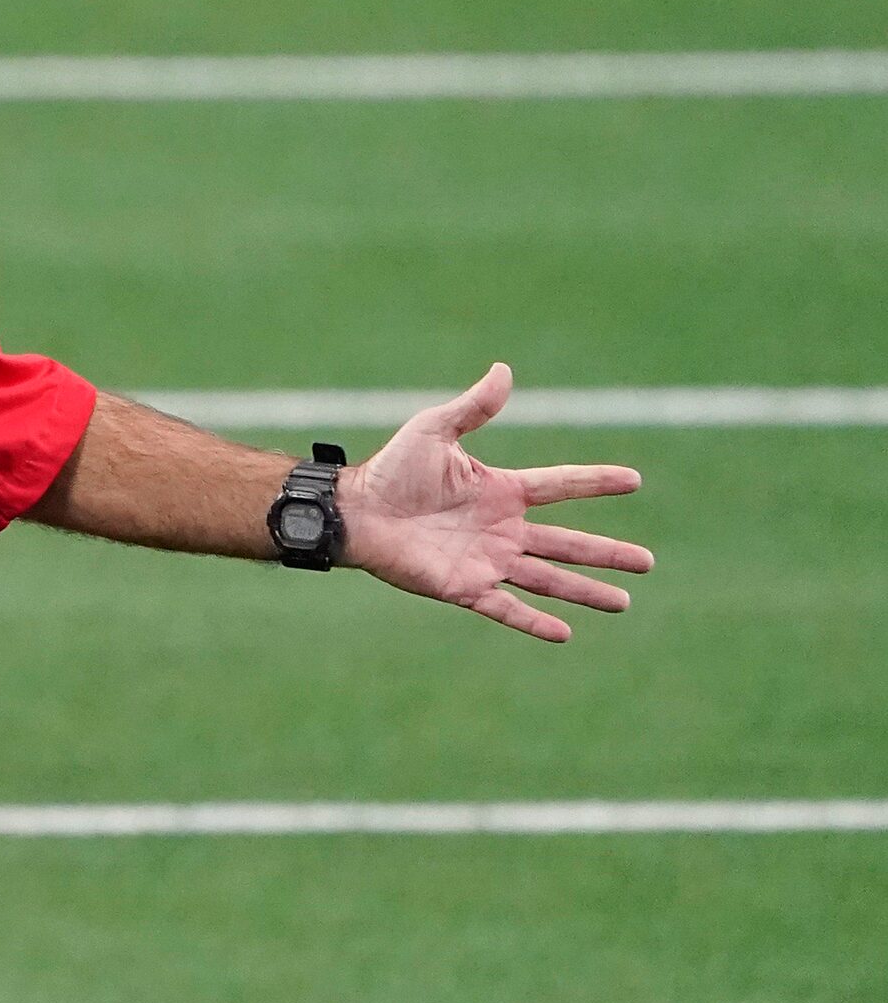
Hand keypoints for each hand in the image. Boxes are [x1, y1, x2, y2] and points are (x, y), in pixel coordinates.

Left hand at [339, 364, 653, 642]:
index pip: (560, 484)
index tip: (635, 480)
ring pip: (548, 578)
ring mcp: (486, 560)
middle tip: (648, 562)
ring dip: (585, 590)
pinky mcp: (463, 587)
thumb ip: (474, 407)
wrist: (355, 511)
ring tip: (623, 601)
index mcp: (501, 491)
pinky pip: (506, 607)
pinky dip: (533, 621)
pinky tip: (565, 632)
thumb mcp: (435, 430)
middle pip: (567, 543)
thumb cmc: (391, 470)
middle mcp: (502, 529)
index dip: (595, 481)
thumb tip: (504, 369)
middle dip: (607, 552)